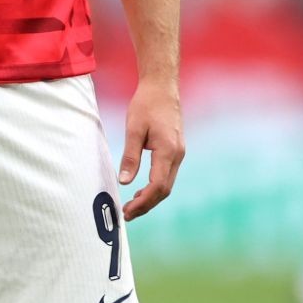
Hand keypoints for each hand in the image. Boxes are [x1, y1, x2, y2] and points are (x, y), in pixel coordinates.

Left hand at [118, 77, 184, 219]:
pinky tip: (141, 190)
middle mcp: (177, 155)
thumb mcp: (133, 129)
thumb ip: (130, 156)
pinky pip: (167, 175)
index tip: (128, 211)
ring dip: (150, 197)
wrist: (162, 88)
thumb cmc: (146, 105)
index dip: (143, 202)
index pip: (157, 186)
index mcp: (168, 151)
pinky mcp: (175, 151)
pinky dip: (155, 187)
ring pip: (167, 184)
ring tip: (132, 206)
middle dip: (146, 204)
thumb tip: (124, 181)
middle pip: (164, 190)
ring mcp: (179, 153)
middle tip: (126, 214)